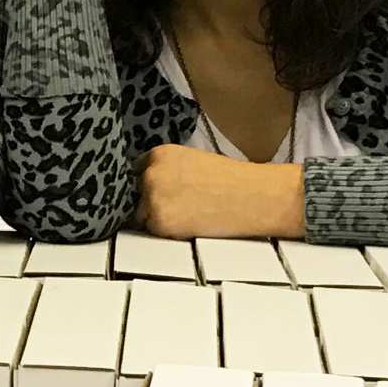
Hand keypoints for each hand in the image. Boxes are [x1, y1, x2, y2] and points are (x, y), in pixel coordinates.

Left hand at [137, 143, 305, 238]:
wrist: (253, 196)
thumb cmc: (232, 180)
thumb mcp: (193, 161)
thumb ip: (168, 170)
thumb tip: (150, 185)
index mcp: (161, 154)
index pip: (136, 171)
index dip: (147, 184)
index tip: (159, 192)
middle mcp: (152, 173)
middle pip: (134, 194)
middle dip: (149, 202)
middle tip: (178, 207)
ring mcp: (153, 198)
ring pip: (140, 214)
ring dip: (155, 218)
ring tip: (186, 215)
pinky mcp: (160, 221)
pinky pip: (151, 231)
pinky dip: (165, 232)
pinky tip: (188, 225)